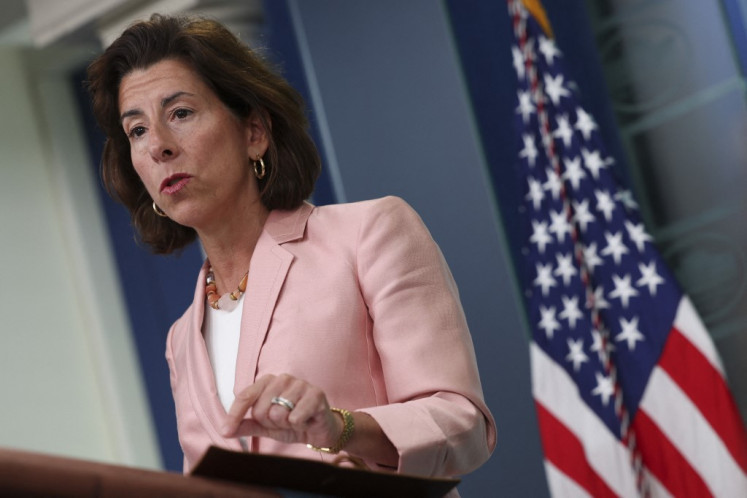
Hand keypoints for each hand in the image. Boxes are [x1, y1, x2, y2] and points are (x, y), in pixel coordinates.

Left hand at [220, 374, 342, 448]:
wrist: (320, 431)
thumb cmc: (293, 423)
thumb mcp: (266, 427)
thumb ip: (246, 425)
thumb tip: (224, 431)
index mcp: (268, 382)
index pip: (245, 396)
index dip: (234, 415)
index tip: (225, 431)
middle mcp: (283, 378)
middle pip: (261, 409)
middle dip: (270, 423)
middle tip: (284, 422)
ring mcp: (300, 384)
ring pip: (278, 413)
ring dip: (286, 424)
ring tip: (296, 420)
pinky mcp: (316, 394)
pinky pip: (295, 416)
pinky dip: (299, 424)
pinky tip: (306, 420)